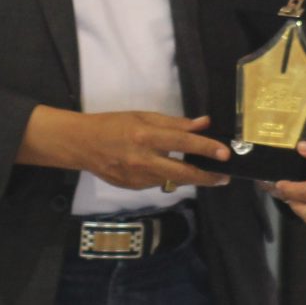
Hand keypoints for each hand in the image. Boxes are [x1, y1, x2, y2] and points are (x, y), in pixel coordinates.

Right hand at [21, 109, 230, 190]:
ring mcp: (137, 178)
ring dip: (188, 177)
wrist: (81, 144)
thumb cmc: (113, 125)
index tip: (224, 153)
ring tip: (203, 172)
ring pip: (171, 181)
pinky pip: (157, 183)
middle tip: (224, 177)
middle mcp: (143, 159)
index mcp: (145, 136)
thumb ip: (174, 123)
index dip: (205, 148)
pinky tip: (167, 169)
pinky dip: (166, 176)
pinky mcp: (133, 188)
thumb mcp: (143, 117)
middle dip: (206, 177)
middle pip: (182, 173)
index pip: (182, 143)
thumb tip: (203, 124)